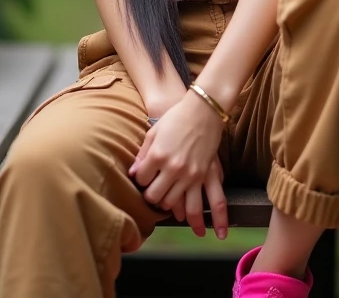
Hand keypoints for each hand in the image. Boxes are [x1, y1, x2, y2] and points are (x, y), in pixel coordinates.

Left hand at [129, 89, 226, 236]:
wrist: (204, 109)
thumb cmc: (177, 117)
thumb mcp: (154, 131)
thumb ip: (143, 154)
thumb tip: (134, 173)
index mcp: (157, 155)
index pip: (141, 179)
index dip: (140, 179)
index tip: (142, 176)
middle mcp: (172, 168)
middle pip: (155, 196)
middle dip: (151, 196)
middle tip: (153, 191)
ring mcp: (190, 174)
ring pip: (173, 205)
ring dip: (168, 207)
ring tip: (167, 205)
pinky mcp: (204, 176)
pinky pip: (201, 203)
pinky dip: (200, 219)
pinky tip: (202, 229)